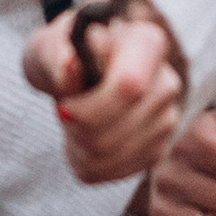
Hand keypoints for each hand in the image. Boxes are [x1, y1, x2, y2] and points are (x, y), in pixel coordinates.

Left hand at [21, 7, 185, 184]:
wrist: (77, 71)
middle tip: (63, 111)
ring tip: (72, 124)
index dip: (91, 106)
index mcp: (146, 43)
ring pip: (113, 155)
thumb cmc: (64, 54)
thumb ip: (56, 54)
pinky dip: (86, 162)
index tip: (63, 105)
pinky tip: (82, 139)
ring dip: (78, 146)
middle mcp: (166, 82)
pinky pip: (113, 172)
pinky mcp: (157, 150)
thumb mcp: (49, 46)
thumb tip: (70, 65)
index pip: (129, 86)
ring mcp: (166, 119)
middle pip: (119, 128)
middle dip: (77, 128)